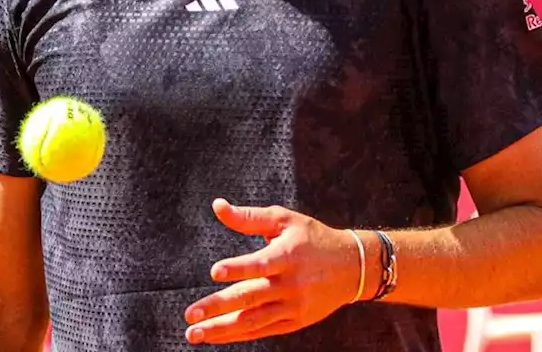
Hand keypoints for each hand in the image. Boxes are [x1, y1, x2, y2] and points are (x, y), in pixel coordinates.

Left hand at [183, 198, 361, 344]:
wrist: (352, 267)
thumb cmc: (312, 238)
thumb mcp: (284, 220)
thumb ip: (249, 217)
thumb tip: (217, 206)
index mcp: (288, 255)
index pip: (261, 264)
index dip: (238, 268)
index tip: (214, 272)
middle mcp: (291, 284)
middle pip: (250, 297)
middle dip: (218, 307)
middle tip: (190, 314)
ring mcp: (293, 307)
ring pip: (253, 321)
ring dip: (222, 329)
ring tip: (195, 333)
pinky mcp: (295, 321)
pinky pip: (263, 331)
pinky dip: (239, 334)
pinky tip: (217, 336)